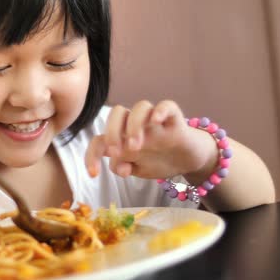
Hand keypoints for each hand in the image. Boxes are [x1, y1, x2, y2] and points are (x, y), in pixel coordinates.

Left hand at [85, 100, 215, 178]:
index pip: (100, 139)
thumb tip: (120, 168)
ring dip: (134, 125)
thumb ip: (125, 167)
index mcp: (122, 138)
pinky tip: (156, 120)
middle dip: (112, 132)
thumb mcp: (138, 169)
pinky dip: (160, 110)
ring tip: (136, 147)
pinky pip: (167, 105)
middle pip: (117, 113)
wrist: (188, 160)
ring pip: (140, 107)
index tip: (93, 174)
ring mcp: (155, 121)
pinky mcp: (175, 120)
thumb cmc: (158, 161)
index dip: (92, 155)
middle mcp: (136, 125)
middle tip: (117, 152)